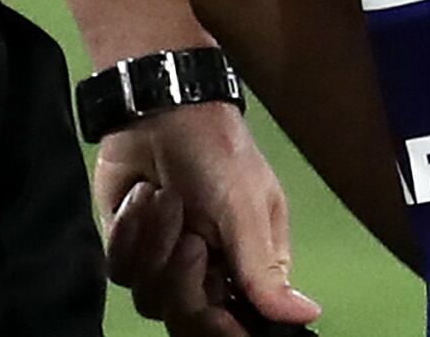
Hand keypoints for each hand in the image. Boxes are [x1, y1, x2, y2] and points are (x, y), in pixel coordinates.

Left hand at [100, 102, 319, 334]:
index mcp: (247, 266)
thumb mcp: (246, 209)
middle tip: (192, 241)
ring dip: (155, 244)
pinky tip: (143, 198)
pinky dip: (130, 233)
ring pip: (149, 298)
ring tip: (167, 199)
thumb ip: (263, 270)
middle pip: (187, 318)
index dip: (224, 326)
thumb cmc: (217, 154)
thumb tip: (308, 314)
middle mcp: (207, 271)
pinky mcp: (129, 249)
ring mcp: (164, 262)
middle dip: (184, 280)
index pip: (237, 321)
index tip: (215, 312)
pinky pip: (121, 271)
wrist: (160, 114)